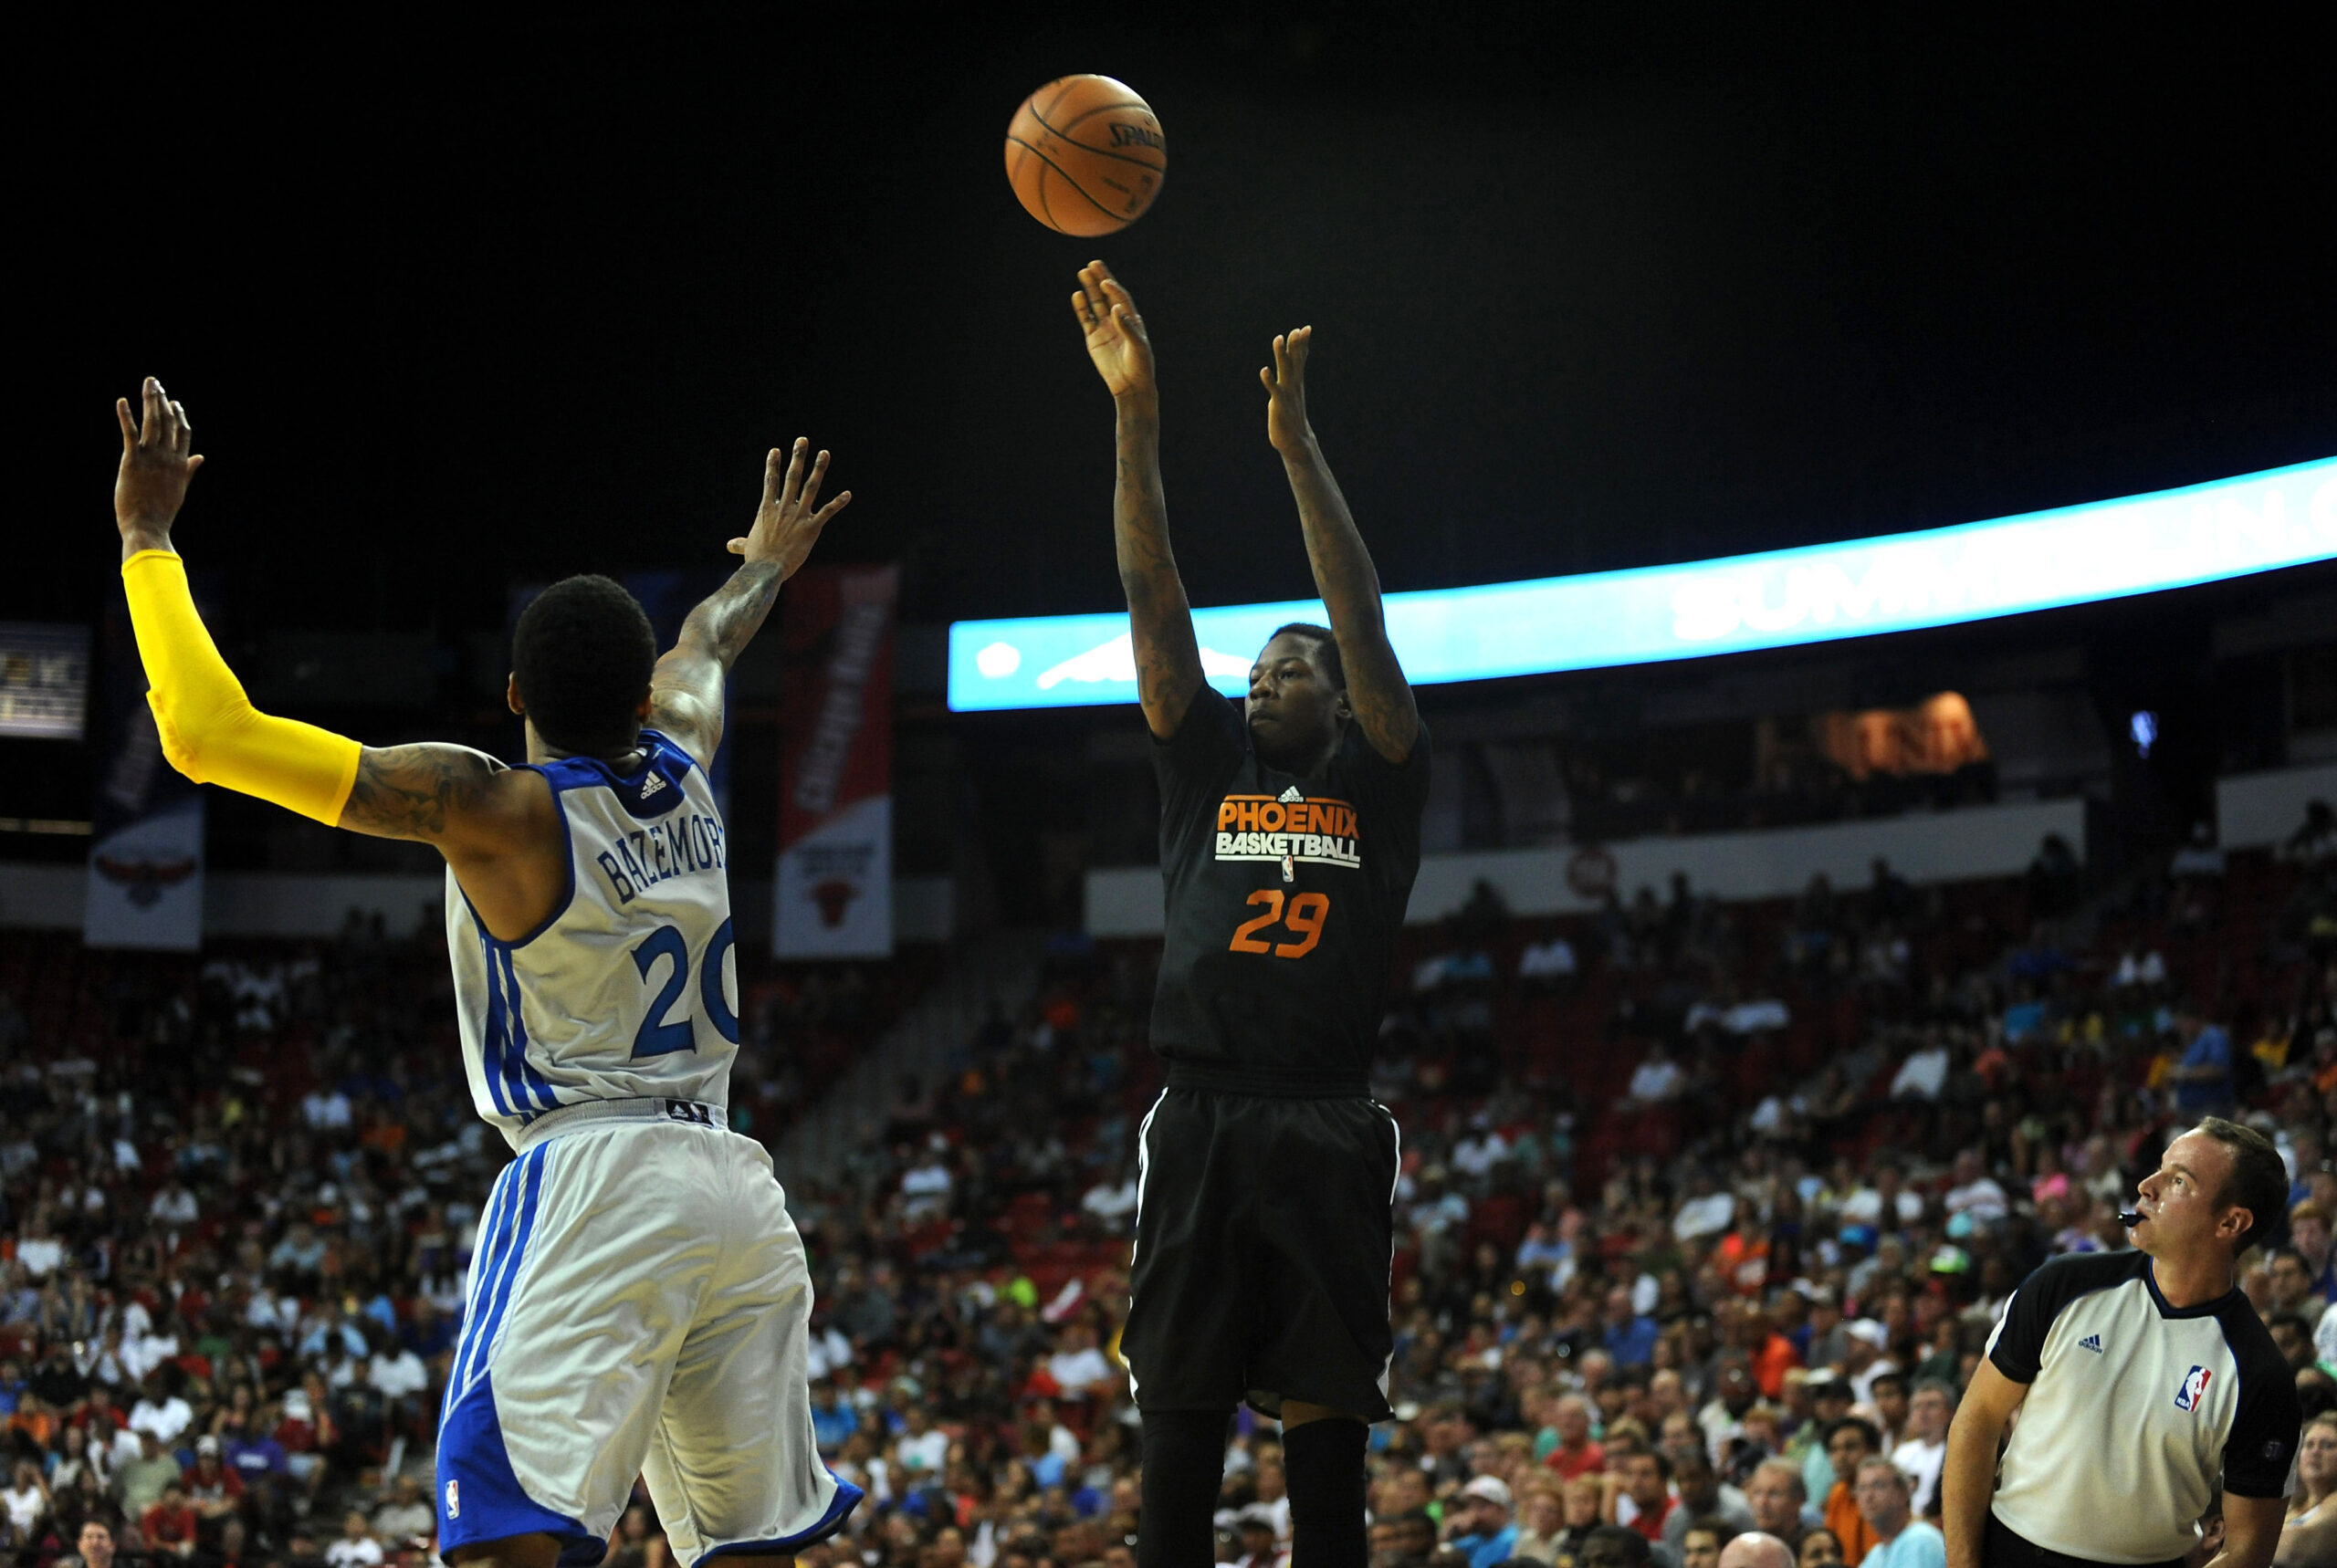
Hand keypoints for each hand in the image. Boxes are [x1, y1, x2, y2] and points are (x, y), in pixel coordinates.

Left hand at [114, 376, 202, 550]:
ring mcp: (151, 458)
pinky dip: (125, 416)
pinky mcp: (132, 460)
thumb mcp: (179, 489)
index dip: (179, 415)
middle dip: (162, 400)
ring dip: (150, 401)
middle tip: (155, 383)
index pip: (183, 432)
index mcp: (180, 464)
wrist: (147, 526)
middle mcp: (168, 457)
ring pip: (153, 422)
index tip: (174, 401)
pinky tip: (122, 401)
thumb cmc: (161, 512)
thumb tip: (200, 457)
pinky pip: (130, 433)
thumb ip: (189, 470)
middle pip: (168, 421)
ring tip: (148, 384)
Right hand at [729, 438, 850, 577]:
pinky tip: (848, 494)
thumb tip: (730, 545)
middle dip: (797, 457)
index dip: (773, 464)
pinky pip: (827, 512)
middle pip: (791, 477)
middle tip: (802, 440)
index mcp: (767, 509)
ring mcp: (798, 516)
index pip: (770, 481)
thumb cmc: (757, 559)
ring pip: (810, 487)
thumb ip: (741, 542)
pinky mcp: (811, 528)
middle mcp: (783, 508)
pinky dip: (838, 503)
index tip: (776, 450)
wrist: (766, 569)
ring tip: (824, 453)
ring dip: (818, 469)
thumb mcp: (748, 547)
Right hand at [1072, 259, 1154, 401]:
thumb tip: (1116, 308)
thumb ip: (1128, 327)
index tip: (1106, 281)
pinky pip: (1086, 318)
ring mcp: (1105, 328)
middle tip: (1093, 263)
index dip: (1114, 289)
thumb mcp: (1138, 346)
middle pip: (1108, 295)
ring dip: (1090, 288)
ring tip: (1083, 271)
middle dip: (1101, 279)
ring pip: (1096, 303)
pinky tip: (1077, 294)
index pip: (1121, 299)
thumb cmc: (1140, 366)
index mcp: (1132, 319)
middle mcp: (1118, 320)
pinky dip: (1081, 307)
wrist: (1130, 386)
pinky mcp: (1093, 338)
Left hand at [1260, 326, 1314, 455]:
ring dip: (1281, 355)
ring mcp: (1287, 394)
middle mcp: (1293, 386)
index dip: (1303, 344)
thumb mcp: (1293, 395)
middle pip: (1295, 361)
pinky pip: (1274, 391)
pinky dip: (1269, 380)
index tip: (1306, 329)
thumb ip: (1292, 382)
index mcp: (1296, 382)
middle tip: (1297, 330)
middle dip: (1296, 345)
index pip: (1301, 359)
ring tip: (1278, 339)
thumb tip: (1294, 374)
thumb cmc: (1291, 417)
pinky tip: (1264, 370)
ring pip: (1285, 371)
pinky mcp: (1279, 405)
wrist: (1296, 441)